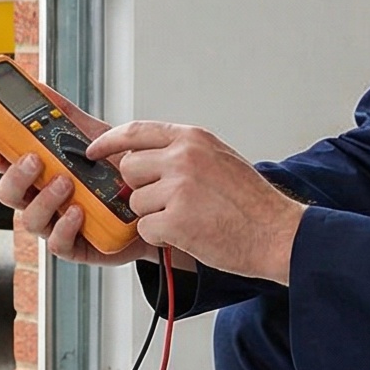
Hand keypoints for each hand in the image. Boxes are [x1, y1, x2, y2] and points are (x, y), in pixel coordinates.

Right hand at [0, 92, 161, 268]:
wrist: (154, 200)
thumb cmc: (117, 172)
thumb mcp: (92, 136)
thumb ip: (64, 114)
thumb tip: (40, 88)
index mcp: (39, 173)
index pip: (3, 164)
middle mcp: (41, 199)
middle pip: (8, 193)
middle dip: (16, 176)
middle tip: (35, 159)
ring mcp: (55, 224)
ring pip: (30, 219)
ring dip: (44, 199)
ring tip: (66, 182)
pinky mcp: (74, 246)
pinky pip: (57, 243)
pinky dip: (64, 226)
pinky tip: (78, 211)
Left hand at [86, 121, 302, 284]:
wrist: (278, 233)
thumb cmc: (250, 202)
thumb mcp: (218, 158)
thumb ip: (181, 153)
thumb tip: (140, 159)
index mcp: (192, 138)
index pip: (136, 131)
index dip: (108, 142)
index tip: (92, 151)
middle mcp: (183, 157)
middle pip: (128, 169)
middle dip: (140, 189)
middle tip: (168, 202)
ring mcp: (179, 187)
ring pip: (136, 202)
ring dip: (154, 216)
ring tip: (189, 219)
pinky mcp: (176, 219)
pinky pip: (146, 229)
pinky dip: (162, 237)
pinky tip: (189, 234)